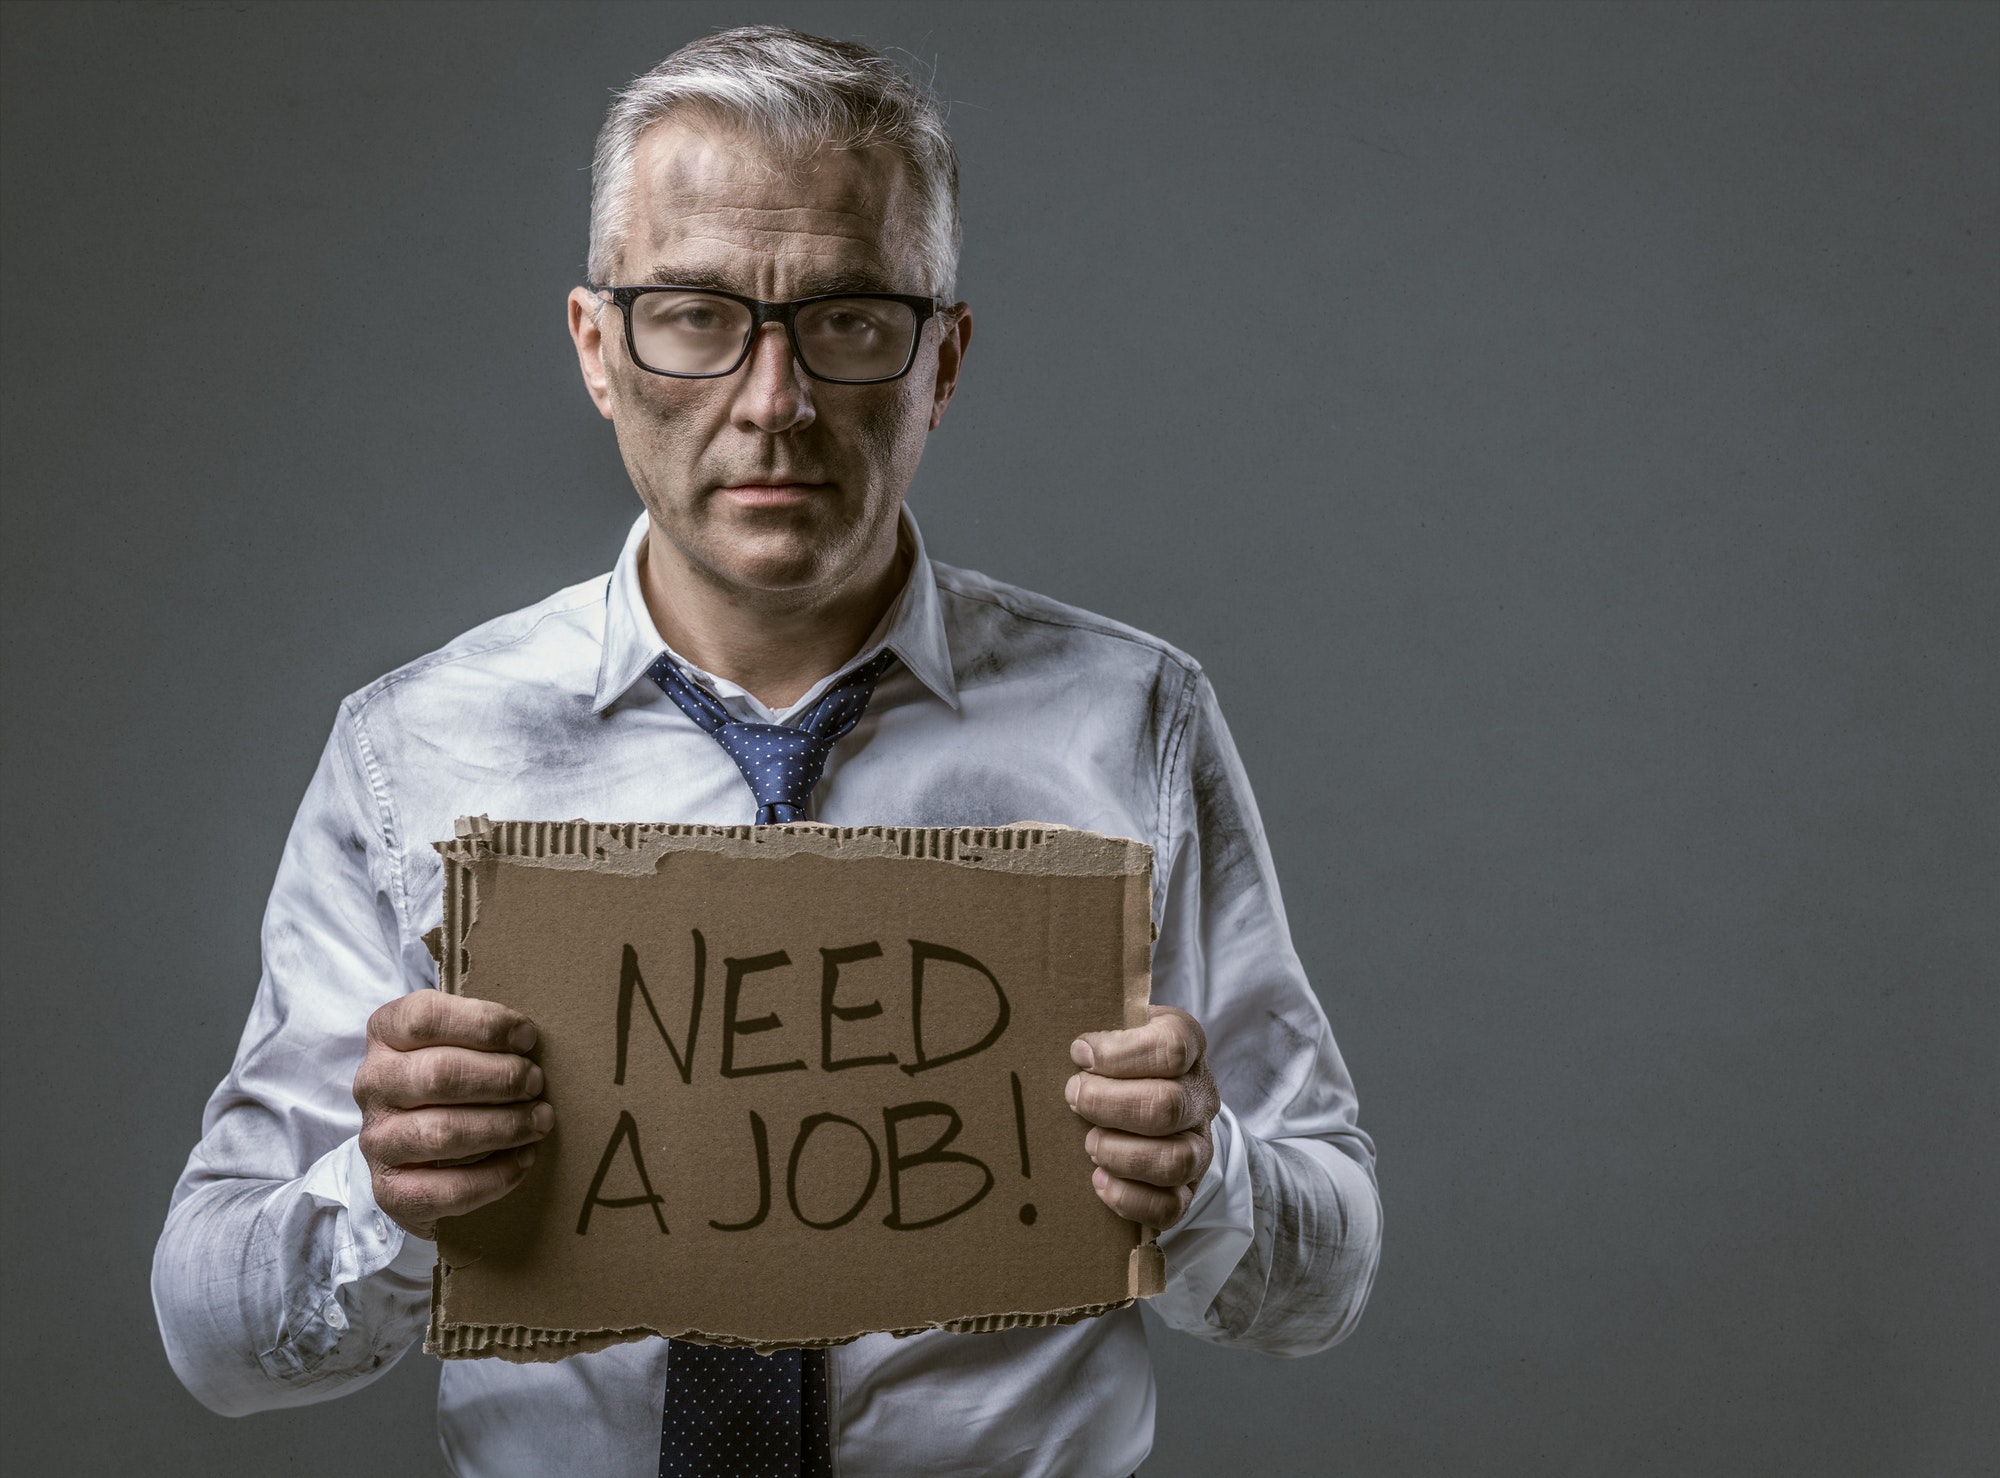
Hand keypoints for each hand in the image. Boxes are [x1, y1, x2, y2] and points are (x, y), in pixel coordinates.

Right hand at [353, 990, 552, 1239]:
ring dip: (504, 1126)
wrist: (413, 1154)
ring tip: (540, 1120)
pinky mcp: (391, 1190)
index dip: (484, 1024)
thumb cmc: (449, 1081)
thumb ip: (482, 1033)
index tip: (528, 1038)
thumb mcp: (456, 1040)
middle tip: (536, 1083)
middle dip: (502, 1078)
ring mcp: (377, 1140)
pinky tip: (523, 1158)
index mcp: (385, 1034)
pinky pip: (447, 1188)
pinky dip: (495, 1175)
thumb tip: (528, 1040)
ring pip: (443, 1132)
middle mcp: (373, 1084)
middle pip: (438, 1075)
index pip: (424, 1018)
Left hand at [1065, 1004, 1218, 1228]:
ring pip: (1174, 1161)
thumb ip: (1103, 1030)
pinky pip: (1170, 1207)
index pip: (1172, 1047)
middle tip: (1074, 1098)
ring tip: (1089, 1143)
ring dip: (1119, 1154)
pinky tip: (1100, 1180)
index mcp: (1189, 1046)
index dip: (1119, 1053)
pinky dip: (1128, 1198)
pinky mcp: (1188, 1188)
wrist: (1153, 1095)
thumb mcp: (1120, 1028)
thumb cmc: (1124, 1059)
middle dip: (1107, 1104)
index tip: (1080, 1054)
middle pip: (1167, 1106)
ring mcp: (1200, 1145)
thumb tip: (1077, 1050)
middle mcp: (1201, 1096)